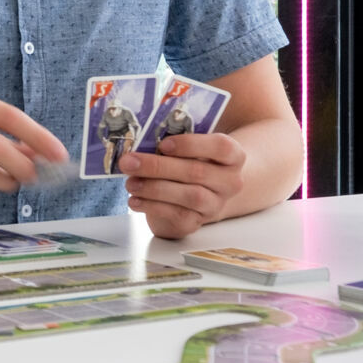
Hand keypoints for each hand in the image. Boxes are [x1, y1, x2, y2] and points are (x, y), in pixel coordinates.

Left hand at [121, 132, 246, 239]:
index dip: (191, 145)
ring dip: (155, 188)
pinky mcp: (198, 222)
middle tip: (130, 162)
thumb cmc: (187, 164)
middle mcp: (230, 182)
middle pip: (198, 172)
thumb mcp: (185, 149)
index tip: (163, 144)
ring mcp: (215, 204)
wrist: (193, 196)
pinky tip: (135, 200)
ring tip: (130, 182)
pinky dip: (153, 207)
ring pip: (190, 196)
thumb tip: (141, 139)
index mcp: (232, 156)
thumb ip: (173, 142)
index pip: (221, 147)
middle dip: (159, 167)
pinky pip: (179, 216)